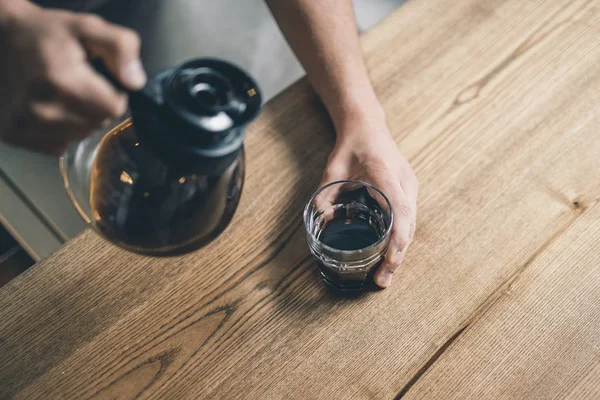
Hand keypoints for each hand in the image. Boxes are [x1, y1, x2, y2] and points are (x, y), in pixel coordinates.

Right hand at [0, 0, 145, 153]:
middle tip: (78, 84)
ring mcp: (25, 124)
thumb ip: (120, 48)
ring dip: (80, 120)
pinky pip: (58, 145)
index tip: (98, 79)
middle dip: (97, 106)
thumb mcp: (87, 28)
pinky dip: (61, 131)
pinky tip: (50, 108)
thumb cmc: (46, 34)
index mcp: (62, 80)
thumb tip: (135, 82)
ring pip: (79, 136)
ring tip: (63, 95)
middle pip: (98, 124)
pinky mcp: (15, 134)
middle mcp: (42, 108)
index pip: (114, 108)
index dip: (113, 93)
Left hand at [320, 115, 417, 287]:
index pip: (399, 211)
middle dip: (397, 256)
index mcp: (386, 175)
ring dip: (400, 251)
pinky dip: (400, 240)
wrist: (368, 126)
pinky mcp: (407, 191)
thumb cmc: (351, 146)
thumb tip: (323, 220)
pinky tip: (389, 256)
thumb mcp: (332, 169)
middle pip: (408, 225)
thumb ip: (324, 195)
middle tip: (382, 281)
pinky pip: (408, 220)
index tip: (389, 261)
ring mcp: (409, 187)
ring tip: (385, 276)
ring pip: (410, 226)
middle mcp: (404, 183)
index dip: (397, 239)